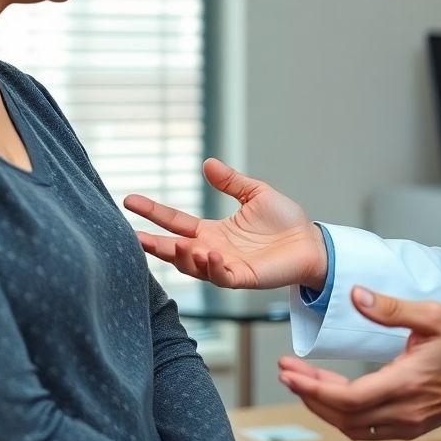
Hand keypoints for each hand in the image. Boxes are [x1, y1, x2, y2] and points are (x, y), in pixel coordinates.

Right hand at [123, 158, 327, 289]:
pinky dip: (212, 267)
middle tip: (133, 236)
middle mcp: (213, 250)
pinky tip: (208, 253)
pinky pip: (222, 276)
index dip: (154, 212)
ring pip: (193, 267)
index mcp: (212, 231)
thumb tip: (207, 163)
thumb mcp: (255, 194)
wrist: (311, 242)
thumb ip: (231, 182)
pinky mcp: (243, 277)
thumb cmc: (285, 221)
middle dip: (153, 244)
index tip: (130, 201)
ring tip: (175, 244)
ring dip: (182, 257)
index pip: (176, 222)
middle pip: (175, 249)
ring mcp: (226, 266)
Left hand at [277, 286, 440, 440]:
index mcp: (407, 383)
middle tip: (287, 373)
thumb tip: (357, 295)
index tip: (291, 373)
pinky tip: (333, 397)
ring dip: (324, 407)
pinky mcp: (413, 426)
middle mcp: (406, 410)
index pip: (348, 398)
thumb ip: (390, 308)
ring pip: (353, 427)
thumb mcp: (432, 314)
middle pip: (343, 415)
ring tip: (304, 382)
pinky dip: (344, 416)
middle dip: (309, 395)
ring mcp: (409, 423)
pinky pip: (369, 430)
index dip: (313, 388)